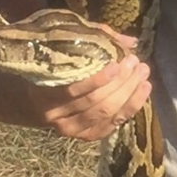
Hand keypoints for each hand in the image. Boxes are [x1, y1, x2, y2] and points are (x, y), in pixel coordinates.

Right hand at [27, 31, 151, 140]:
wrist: (33, 100)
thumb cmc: (54, 65)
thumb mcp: (68, 47)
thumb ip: (98, 40)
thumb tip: (130, 41)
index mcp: (45, 92)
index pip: (74, 90)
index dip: (98, 79)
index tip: (117, 63)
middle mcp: (56, 115)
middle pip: (95, 102)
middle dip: (121, 83)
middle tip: (137, 63)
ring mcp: (70, 129)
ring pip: (105, 114)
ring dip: (129, 93)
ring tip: (143, 74)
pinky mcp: (84, 136)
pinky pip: (111, 125)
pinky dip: (130, 108)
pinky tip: (143, 91)